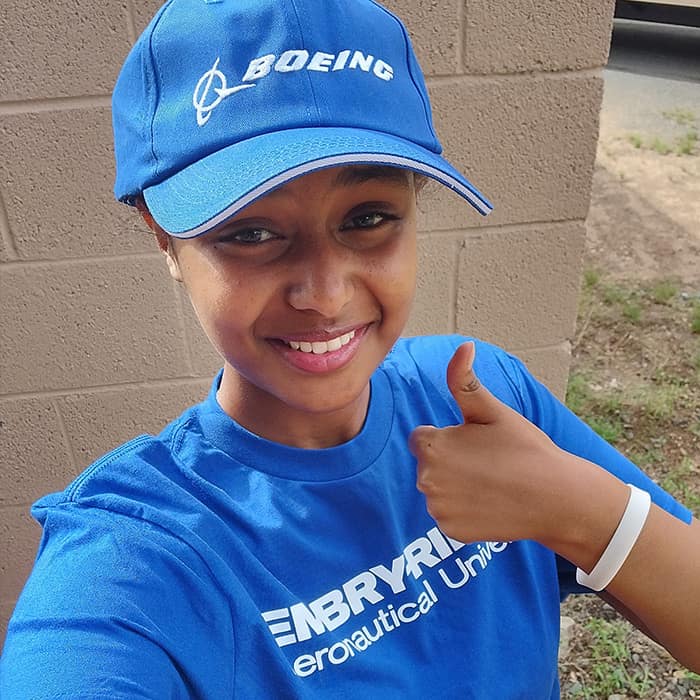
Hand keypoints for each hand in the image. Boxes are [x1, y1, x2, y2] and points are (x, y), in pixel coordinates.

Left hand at [409, 342, 579, 545]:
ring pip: (438, 490)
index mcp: (431, 446)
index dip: (449, 438)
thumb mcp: (493, 411)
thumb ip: (465, 380)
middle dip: (450, 461)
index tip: (476, 443)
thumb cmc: (525, 449)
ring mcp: (437, 508)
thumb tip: (463, 345)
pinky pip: (448, 515)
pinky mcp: (450, 532)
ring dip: (455, 486)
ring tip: (491, 483)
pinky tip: (489, 504)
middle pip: (429, 464)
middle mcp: (426, 479)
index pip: (423, 438)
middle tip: (488, 463)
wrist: (556, 499)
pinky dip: (463, 511)